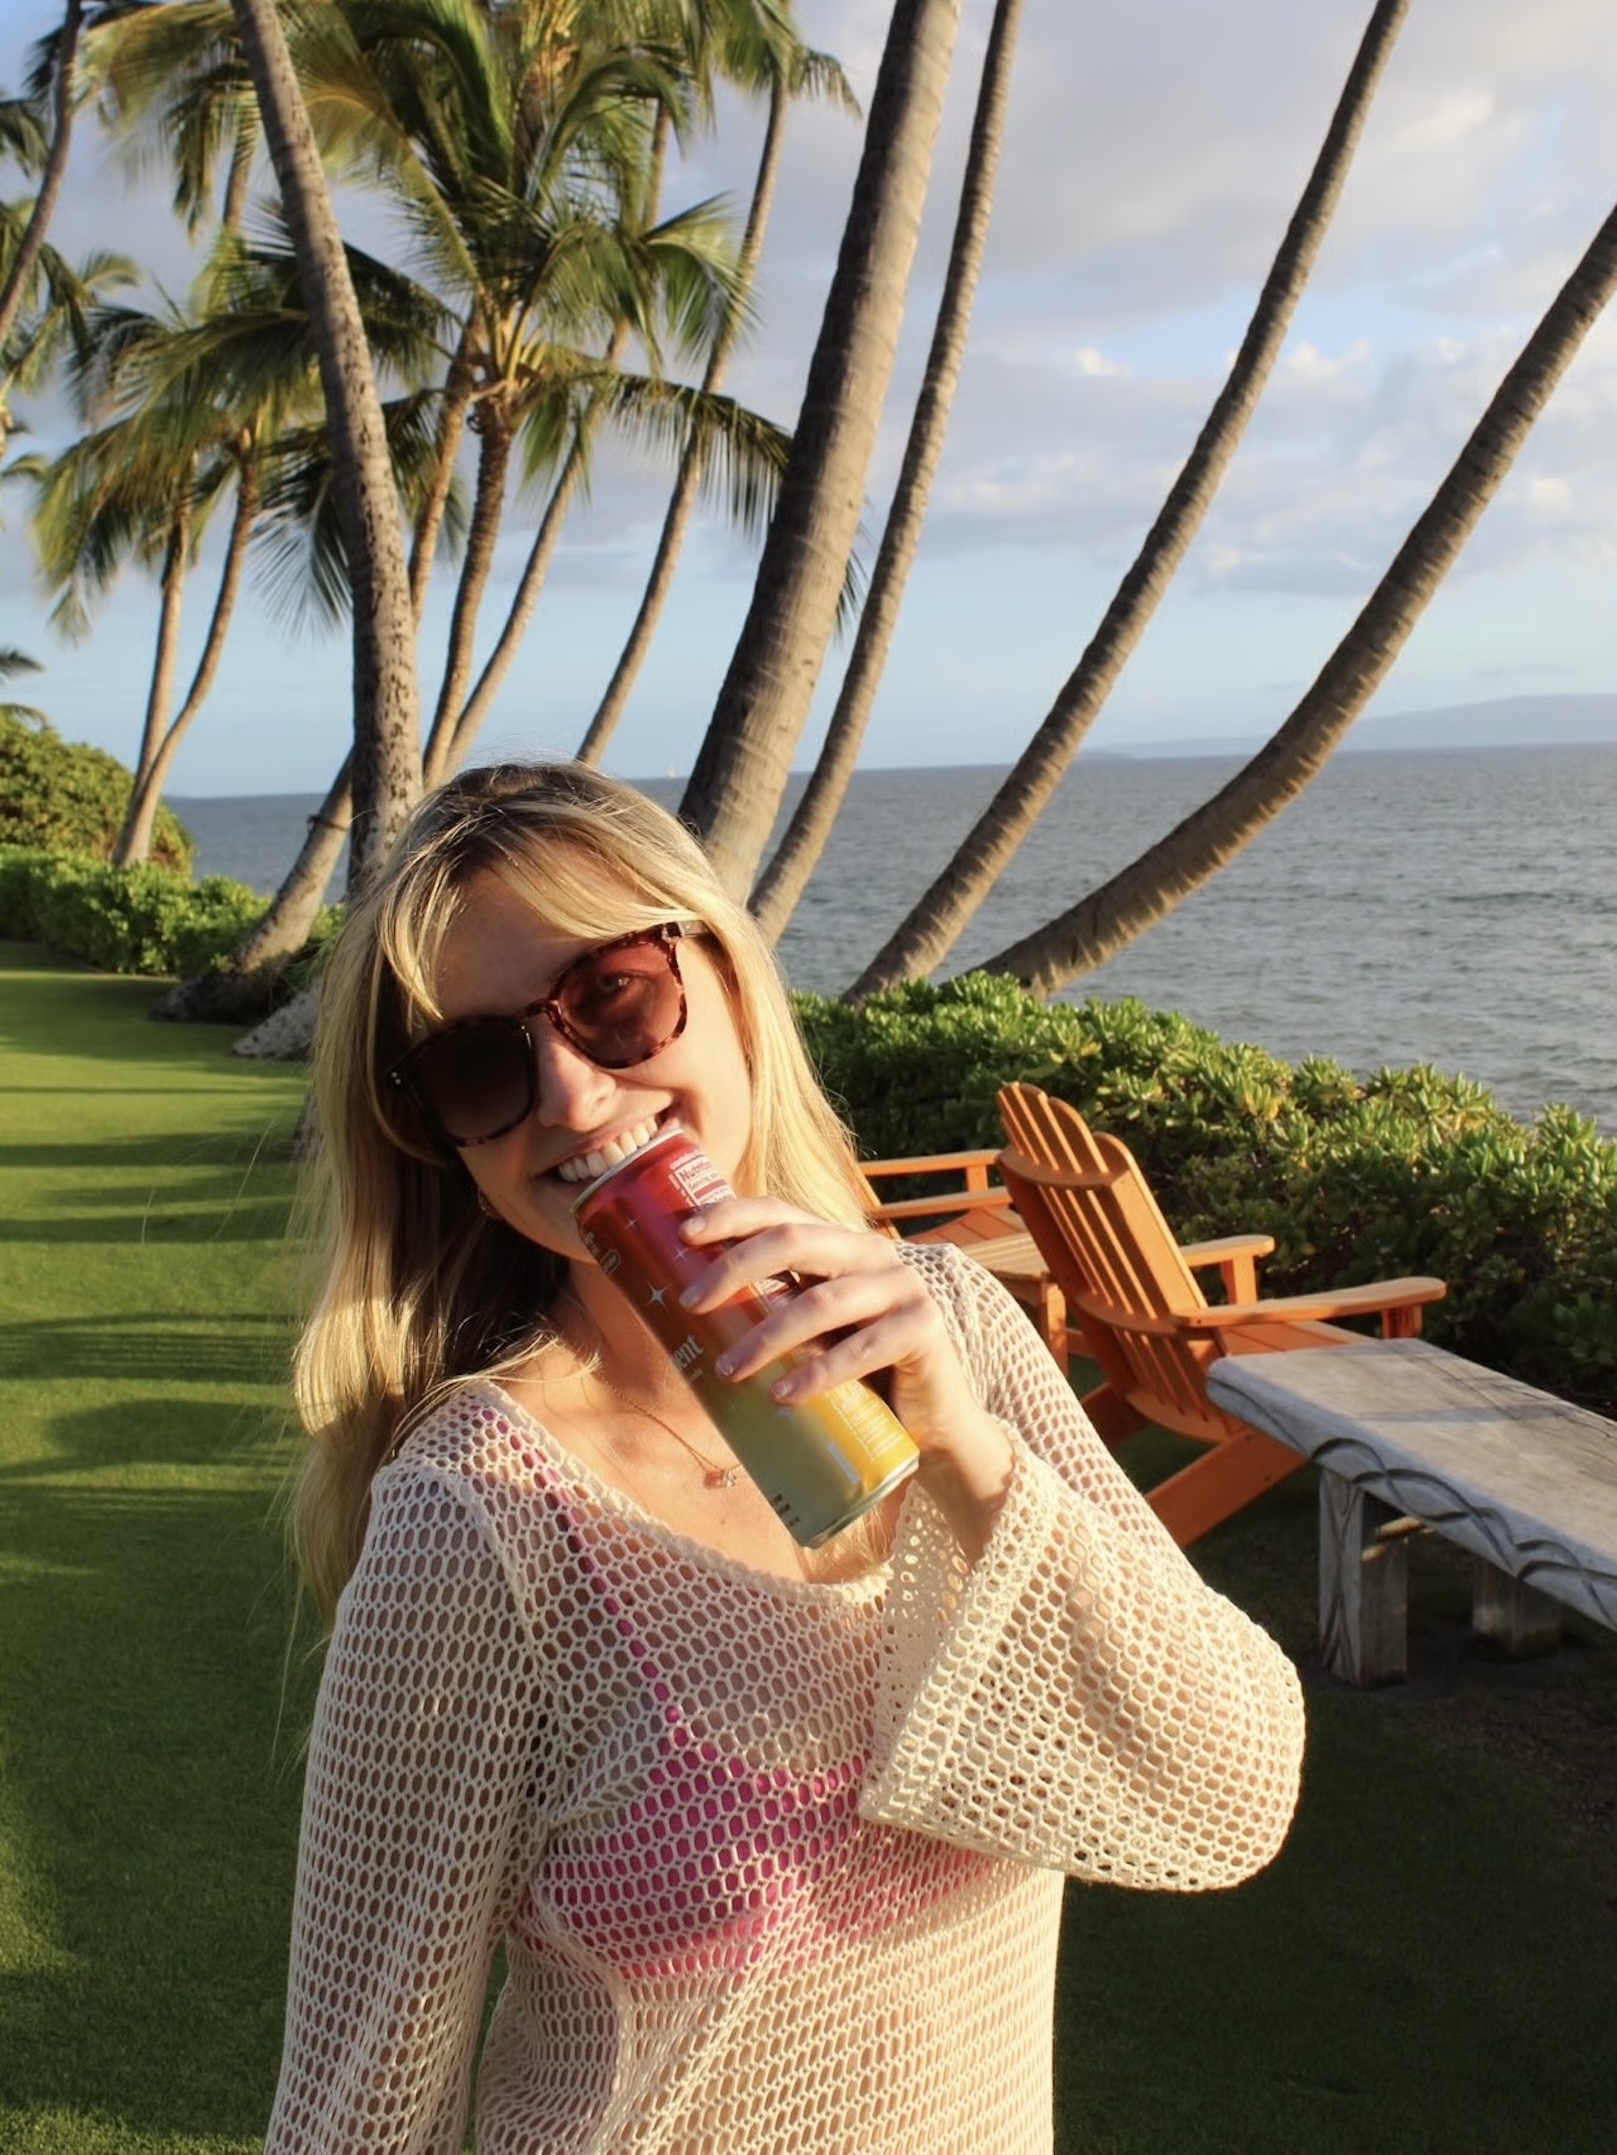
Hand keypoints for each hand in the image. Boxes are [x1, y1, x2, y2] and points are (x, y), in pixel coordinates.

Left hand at [677, 1199, 1014, 1558]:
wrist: (931, 1421)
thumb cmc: (858, 1375)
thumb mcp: (812, 1334)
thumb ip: (773, 1313)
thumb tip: (685, 1317)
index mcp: (839, 1245)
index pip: (781, 1212)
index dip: (731, 1214)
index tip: (683, 1234)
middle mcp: (871, 1254)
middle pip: (795, 1240)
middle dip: (736, 1268)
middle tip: (692, 1305)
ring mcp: (903, 1287)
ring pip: (822, 1301)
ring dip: (767, 1337)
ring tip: (729, 1371)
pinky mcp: (925, 1328)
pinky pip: (863, 1350)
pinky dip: (818, 1374)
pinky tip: (784, 1396)